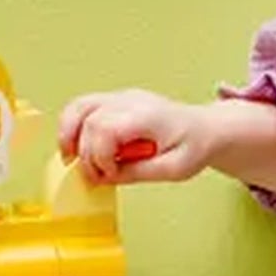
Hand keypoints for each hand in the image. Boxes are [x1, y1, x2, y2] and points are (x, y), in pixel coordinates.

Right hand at [55, 89, 220, 183]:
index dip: (99, 157)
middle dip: (85, 153)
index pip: (105, 129)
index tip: (109, 176)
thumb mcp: (174, 169)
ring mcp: (122, 98)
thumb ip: (138, 173)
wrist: (208, 129)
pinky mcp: (116, 101)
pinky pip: (84, 106)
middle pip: (88, 119)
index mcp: (147, 116)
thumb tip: (107, 177)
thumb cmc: (195, 145)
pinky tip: (75, 146)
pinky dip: (72, 125)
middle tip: (95, 176)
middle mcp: (131, 101)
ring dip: (67, 133)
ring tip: (69, 157)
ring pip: (79, 105)